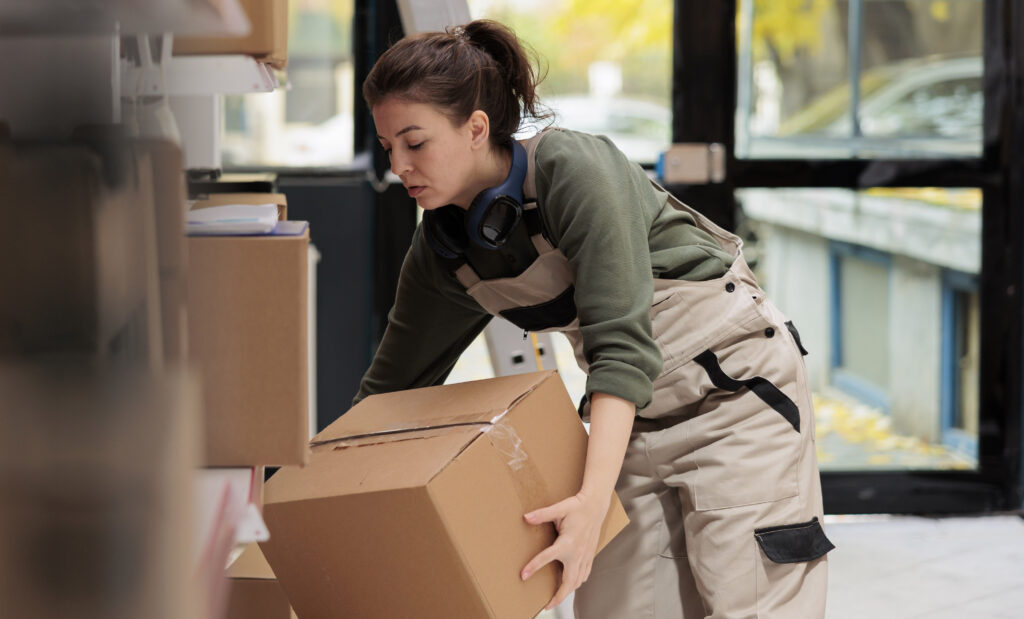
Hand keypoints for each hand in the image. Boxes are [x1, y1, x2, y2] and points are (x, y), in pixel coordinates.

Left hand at [520, 491, 609, 609]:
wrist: (596, 505)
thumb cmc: (577, 506)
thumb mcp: (559, 508)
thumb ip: (542, 514)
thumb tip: (526, 517)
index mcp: (568, 542)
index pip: (548, 557)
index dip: (534, 567)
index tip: (523, 575)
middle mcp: (578, 552)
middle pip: (569, 581)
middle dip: (559, 596)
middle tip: (548, 606)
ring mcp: (585, 556)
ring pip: (578, 581)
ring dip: (568, 591)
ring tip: (557, 598)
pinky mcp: (590, 555)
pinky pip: (585, 574)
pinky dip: (578, 582)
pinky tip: (572, 584)